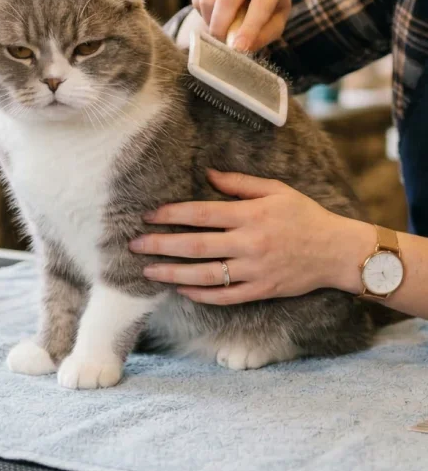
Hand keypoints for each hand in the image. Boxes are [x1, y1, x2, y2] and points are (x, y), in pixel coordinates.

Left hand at [129, 170, 371, 304]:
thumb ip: (240, 183)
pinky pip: (224, 296)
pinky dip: (200, 295)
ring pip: (205, 275)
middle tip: (135, 245)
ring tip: (148, 272)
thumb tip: (207, 174)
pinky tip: (181, 290)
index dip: (171, 214)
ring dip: (172, 274)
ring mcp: (254, 270)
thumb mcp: (276, 190)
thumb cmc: (304, 216)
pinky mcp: (260, 290)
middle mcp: (248, 244)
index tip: (149, 216)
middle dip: (161, 245)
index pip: (201, 214)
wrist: (336, 251)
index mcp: (250, 215)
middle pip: (195, 246)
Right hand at [191, 0, 290, 51]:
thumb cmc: (267, 11)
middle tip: (220, 42)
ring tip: (221, 26)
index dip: (248, 28)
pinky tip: (214, 11)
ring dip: (210, 21)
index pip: (261, 4)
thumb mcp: (272, 26)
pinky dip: (201, 11)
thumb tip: (237, 46)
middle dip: (221, 27)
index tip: (238, 48)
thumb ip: (260, 37)